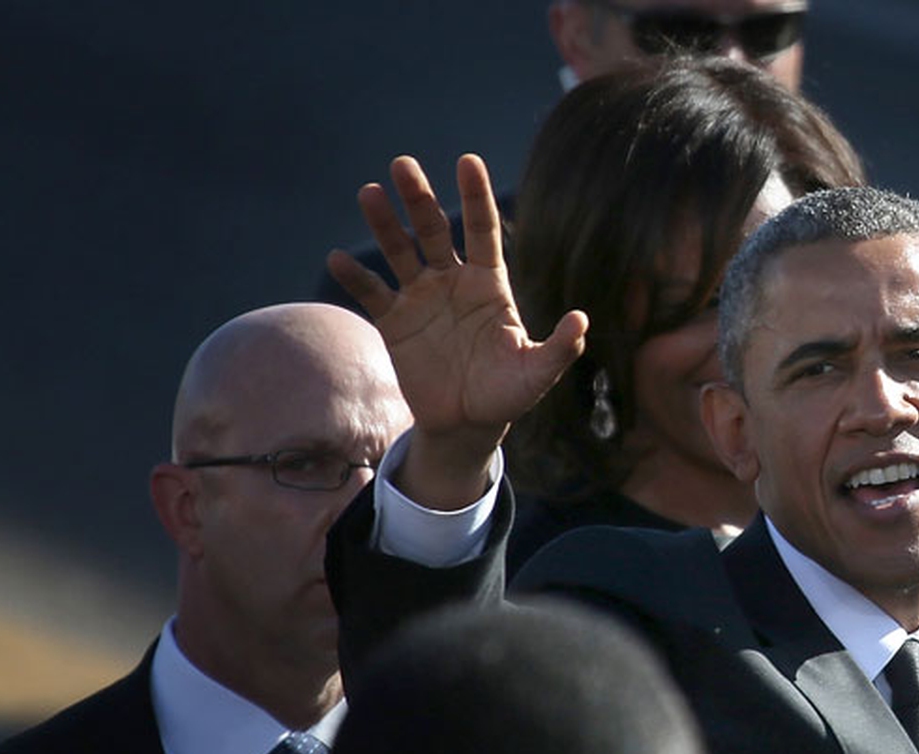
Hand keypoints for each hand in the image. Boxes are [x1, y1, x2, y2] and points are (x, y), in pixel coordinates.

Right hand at [328, 154, 586, 508]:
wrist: (466, 425)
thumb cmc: (507, 394)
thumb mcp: (536, 373)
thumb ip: (559, 347)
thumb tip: (582, 320)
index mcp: (488, 282)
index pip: (481, 229)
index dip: (475, 197)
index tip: (467, 162)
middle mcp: (452, 280)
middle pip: (433, 229)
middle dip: (419, 198)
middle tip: (403, 165)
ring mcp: (421, 298)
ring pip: (400, 252)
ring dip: (384, 224)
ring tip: (369, 194)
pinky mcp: (395, 322)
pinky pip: (373, 293)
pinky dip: (355, 277)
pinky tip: (336, 259)